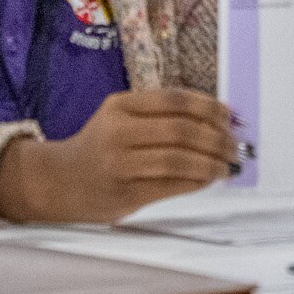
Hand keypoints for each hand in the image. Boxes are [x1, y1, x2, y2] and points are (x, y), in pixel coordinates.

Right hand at [0, 88, 242, 223]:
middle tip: (234, 146)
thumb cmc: (101, 146)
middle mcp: (118, 132)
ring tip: (227, 166)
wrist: (59, 181)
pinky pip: (171, 186)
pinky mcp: (124, 193)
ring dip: (211, 163)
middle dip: (216, 138)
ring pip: (179, 160)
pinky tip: (208, 179)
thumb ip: (161, 115)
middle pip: (181, 131)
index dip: (209, 106)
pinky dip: (196, 182)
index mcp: (120, 105)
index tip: (230, 116)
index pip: (175, 100)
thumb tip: (219, 119)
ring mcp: (119, 164)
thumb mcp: (121, 117)